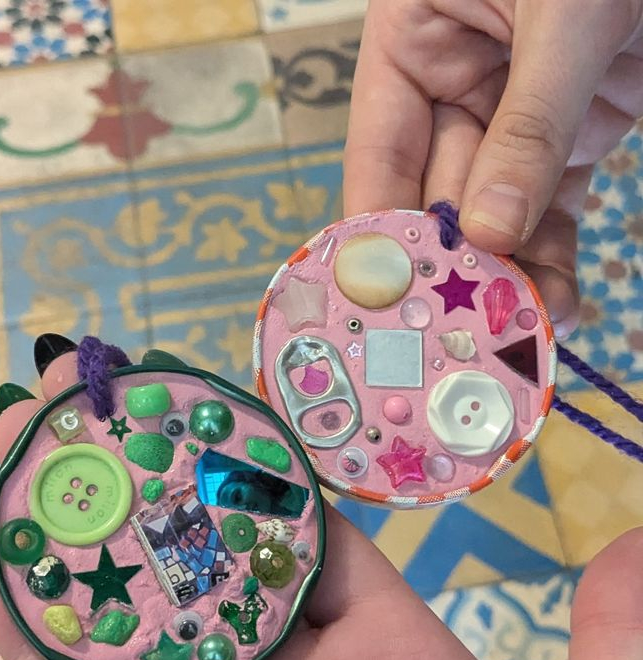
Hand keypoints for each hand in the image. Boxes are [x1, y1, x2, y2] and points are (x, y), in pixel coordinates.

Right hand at [0, 348, 642, 659]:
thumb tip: (637, 539)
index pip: (311, 533)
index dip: (255, 461)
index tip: (201, 394)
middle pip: (204, 560)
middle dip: (144, 480)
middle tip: (84, 396)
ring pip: (134, 625)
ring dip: (80, 543)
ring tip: (28, 458)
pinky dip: (43, 647)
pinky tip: (5, 572)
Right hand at [344, 0, 642, 337]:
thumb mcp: (563, 11)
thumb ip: (528, 120)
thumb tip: (491, 230)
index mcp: (413, 40)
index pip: (379, 154)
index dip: (380, 230)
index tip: (387, 298)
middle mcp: (450, 86)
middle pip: (439, 198)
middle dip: (454, 267)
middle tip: (457, 336)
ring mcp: (512, 116)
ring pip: (497, 217)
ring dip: (509, 278)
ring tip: (519, 334)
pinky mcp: (571, 136)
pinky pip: (551, 210)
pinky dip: (554, 259)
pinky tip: (555, 305)